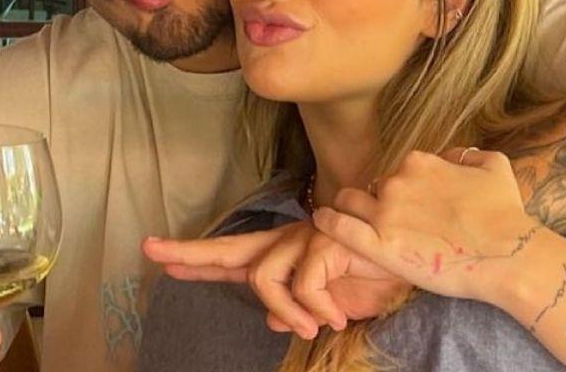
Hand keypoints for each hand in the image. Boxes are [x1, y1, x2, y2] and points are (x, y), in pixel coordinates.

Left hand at [143, 222, 409, 338]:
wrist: (413, 262)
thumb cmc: (372, 279)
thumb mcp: (329, 305)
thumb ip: (296, 309)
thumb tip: (271, 322)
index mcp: (285, 256)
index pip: (233, 257)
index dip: (197, 258)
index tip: (160, 256)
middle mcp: (289, 242)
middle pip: (230, 247)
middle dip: (191, 251)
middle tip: (152, 251)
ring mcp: (306, 237)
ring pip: (264, 276)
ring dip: (287, 312)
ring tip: (313, 327)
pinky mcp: (325, 240)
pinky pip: (302, 285)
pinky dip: (315, 308)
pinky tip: (336, 318)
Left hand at [312, 148, 539, 307]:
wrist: (506, 253)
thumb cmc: (506, 213)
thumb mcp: (494, 166)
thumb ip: (467, 155)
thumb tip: (452, 157)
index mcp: (420, 162)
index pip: (398, 170)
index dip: (403, 188)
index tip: (411, 205)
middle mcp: (398, 182)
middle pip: (373, 186)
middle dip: (377, 200)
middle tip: (389, 221)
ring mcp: (385, 213)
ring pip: (349, 201)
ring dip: (349, 209)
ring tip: (349, 221)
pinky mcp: (378, 245)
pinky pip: (338, 226)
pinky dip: (327, 222)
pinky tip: (322, 223)